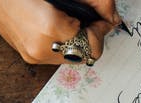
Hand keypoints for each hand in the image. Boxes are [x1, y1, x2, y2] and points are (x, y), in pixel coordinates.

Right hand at [0, 0, 119, 64]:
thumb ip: (91, 2)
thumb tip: (111, 17)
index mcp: (50, 28)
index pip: (92, 43)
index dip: (101, 29)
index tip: (103, 18)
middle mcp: (41, 48)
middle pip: (85, 55)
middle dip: (91, 38)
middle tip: (90, 20)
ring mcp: (34, 55)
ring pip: (73, 59)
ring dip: (78, 42)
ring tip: (73, 23)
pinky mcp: (29, 56)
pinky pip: (58, 57)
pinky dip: (65, 44)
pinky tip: (59, 28)